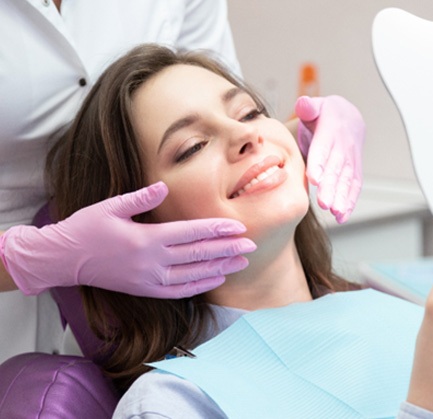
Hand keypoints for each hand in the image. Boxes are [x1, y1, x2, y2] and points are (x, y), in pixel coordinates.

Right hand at [0, 182, 255, 297]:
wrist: (62, 259)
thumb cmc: (86, 228)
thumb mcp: (110, 206)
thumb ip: (140, 197)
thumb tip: (163, 186)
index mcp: (145, 239)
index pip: (191, 233)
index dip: (218, 230)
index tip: (239, 228)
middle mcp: (151, 262)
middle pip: (198, 255)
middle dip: (228, 250)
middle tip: (252, 245)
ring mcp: (148, 280)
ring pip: (193, 275)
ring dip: (220, 268)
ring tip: (242, 262)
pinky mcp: (144, 290)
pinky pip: (178, 291)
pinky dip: (200, 286)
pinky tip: (216, 278)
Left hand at [294, 95, 364, 223]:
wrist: (349, 117)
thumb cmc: (325, 115)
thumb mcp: (316, 106)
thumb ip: (308, 106)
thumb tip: (303, 104)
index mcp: (331, 131)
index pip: (324, 148)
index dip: (320, 162)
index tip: (314, 178)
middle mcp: (343, 147)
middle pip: (337, 168)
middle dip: (331, 187)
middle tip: (323, 203)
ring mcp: (351, 160)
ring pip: (347, 180)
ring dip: (342, 198)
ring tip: (334, 212)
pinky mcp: (355, 171)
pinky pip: (354, 187)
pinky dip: (350, 202)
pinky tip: (341, 217)